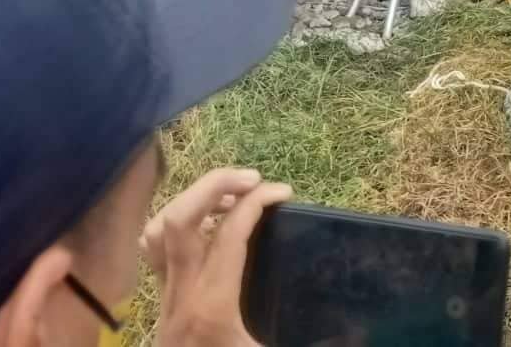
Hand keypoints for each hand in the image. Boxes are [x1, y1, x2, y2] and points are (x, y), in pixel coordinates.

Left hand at [143, 167, 294, 346]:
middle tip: (254, 180)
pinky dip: (175, 224)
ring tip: (229, 193)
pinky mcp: (160, 303)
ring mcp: (164, 298)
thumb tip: (357, 336)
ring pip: (158, 231)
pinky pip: (153, 251)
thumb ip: (311, 342)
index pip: (228, 234)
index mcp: (213, 307)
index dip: (256, 203)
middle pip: (180, 220)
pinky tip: (204, 225)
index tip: (284, 193)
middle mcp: (182, 295)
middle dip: (215, 185)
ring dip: (191, 201)